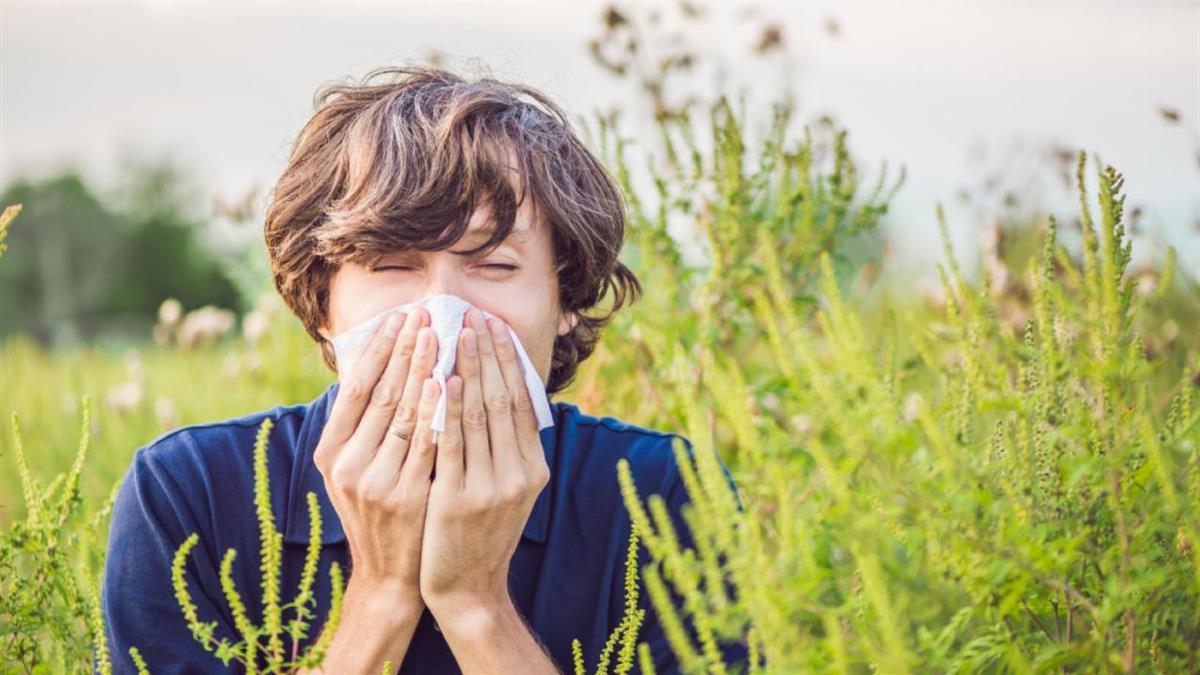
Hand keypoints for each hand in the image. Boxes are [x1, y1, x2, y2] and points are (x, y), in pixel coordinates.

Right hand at [313, 306, 441, 608]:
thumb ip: (362, 427)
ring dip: (423, 369)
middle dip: (404, 350)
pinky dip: (437, 411)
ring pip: (403, 414)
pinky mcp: (405, 497)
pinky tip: (448, 382)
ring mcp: (375, 482)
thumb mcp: (355, 471)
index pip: (355, 388)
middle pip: (380, 394)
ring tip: (440, 334)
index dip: (378, 350)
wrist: (390, 576)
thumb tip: (377, 367)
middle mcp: (346, 465)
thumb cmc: (378, 513)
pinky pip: (425, 444)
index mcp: (331, 453)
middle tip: (424, 314)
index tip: (398, 317)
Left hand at [418, 308, 550, 619]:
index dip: (509, 361)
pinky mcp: (459, 499)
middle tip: (475, 315)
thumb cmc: (478, 533)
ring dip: (468, 369)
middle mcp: (519, 474)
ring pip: (480, 415)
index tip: (495, 326)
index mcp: (533, 468)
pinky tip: (442, 379)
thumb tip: (500, 395)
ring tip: (456, 333)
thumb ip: (506, 449)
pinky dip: (449, 408)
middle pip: (504, 399)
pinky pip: (453, 443)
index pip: (522, 401)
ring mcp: (491, 487)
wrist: (467, 589)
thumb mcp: (505, 490)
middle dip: (488, 353)